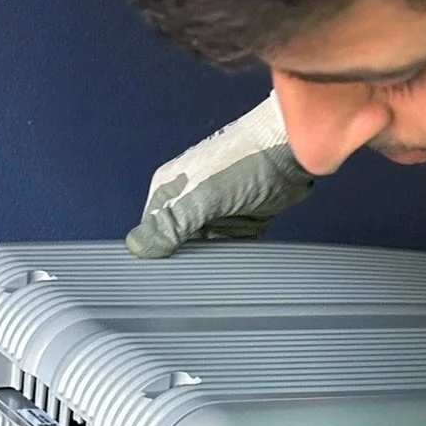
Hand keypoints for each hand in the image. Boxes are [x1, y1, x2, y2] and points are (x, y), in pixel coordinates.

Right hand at [126, 93, 313, 258]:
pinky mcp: (234, 223)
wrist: (288, 153)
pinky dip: (232, 253)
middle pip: (175, 248)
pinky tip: (237, 250)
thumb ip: (170, 223)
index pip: (150, 236)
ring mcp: (210, 214)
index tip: (169, 272)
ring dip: (213, 257)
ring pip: (201, 253)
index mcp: (167, 191)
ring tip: (224, 250)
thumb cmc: (246, 160)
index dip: (158, 256)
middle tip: (202, 263)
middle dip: (188, 258)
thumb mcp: (201, 195)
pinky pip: (225, 250)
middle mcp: (185, 203)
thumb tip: (136, 247)